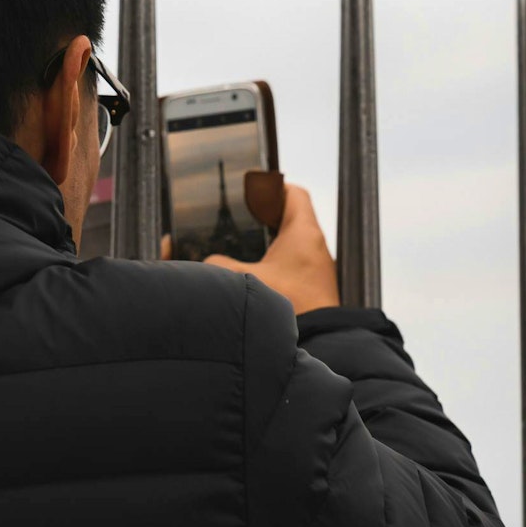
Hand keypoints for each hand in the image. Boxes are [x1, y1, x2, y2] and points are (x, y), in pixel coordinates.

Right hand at [203, 184, 339, 314]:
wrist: (319, 339)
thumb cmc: (292, 305)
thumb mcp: (247, 280)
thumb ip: (221, 266)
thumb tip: (206, 261)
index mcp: (303, 231)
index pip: (293, 194)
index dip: (273, 186)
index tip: (252, 190)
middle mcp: (313, 244)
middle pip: (290, 216)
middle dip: (265, 215)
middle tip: (241, 216)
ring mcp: (314, 265)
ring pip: (290, 240)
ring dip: (269, 240)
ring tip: (242, 243)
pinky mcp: (310, 285)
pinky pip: (291, 262)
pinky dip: (274, 260)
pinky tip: (254, 271)